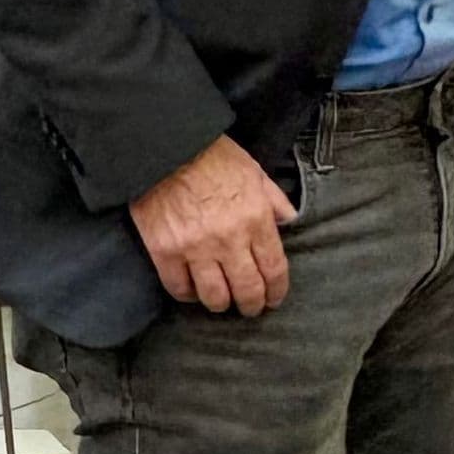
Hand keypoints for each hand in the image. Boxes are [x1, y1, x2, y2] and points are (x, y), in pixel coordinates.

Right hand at [130, 134, 290, 316]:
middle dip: (252, 305)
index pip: (274, 268)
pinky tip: (192, 290)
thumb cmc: (211, 154)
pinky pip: (179, 287)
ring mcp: (195, 248)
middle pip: (247, 289)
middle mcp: (229, 239)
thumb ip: (273, 198)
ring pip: (214, 296)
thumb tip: (289, 220)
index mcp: (255, 218)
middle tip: (251, 308)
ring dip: (221, 304)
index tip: (274, 298)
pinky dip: (187, 294)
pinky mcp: (164, 251)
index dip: (277, 290)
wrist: (165, 145)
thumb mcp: (253, 170)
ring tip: (222, 301)